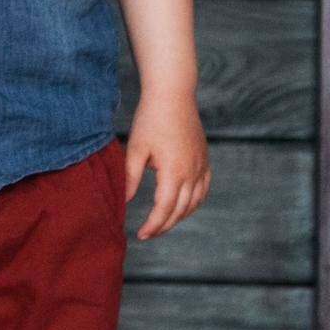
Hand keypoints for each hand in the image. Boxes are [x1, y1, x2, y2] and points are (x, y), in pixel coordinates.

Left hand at [124, 89, 210, 238]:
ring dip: (179, 215)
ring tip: (162, 221)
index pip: (164, 209)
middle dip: (164, 225)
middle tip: (148, 233)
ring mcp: (202, 166)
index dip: (153, 225)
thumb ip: (129, 177)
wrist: (172, 94)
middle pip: (180, 210)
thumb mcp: (135, 148)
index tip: (140, 235)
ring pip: (194, 202)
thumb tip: (124, 201)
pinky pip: (203, 189)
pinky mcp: (205, 159)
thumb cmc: (150, 119)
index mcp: (174, 171)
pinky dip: (194, 201)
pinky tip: (183, 204)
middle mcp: (192, 173)